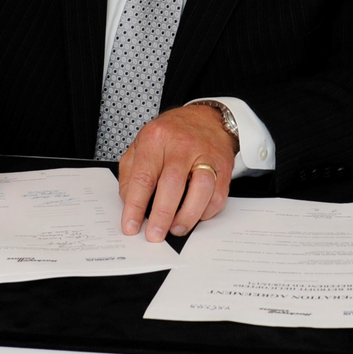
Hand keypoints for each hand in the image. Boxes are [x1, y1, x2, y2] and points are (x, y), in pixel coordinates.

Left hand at [117, 103, 235, 241]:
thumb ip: (131, 173)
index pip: (143, 177)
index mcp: (156, 139)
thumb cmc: (172, 135)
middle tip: (154, 235)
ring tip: (176, 229)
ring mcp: (205, 154)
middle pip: (172, 184)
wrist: (207, 119)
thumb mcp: (142, 144)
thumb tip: (129, 203)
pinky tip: (195, 217)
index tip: (131, 226)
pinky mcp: (223, 166)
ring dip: (187, 216)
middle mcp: (181, 145)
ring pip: (201, 189)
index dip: (135, 206)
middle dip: (162, 215)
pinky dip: (206, 212)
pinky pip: (218, 195)